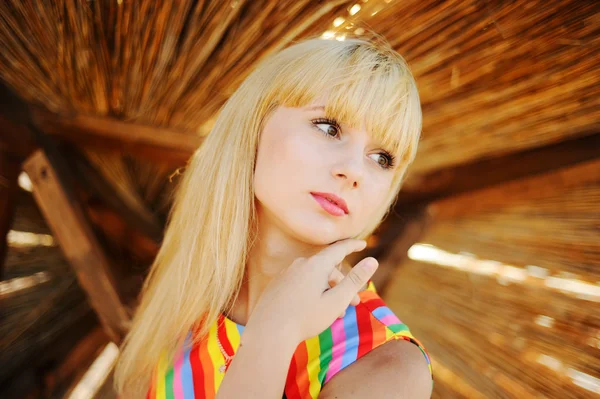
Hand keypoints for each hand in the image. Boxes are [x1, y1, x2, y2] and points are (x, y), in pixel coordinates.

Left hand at [244, 239, 378, 344]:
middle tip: (354, 303)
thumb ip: (355, 280)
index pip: (338, 249)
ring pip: (314, 277)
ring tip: (335, 313)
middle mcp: (300, 264)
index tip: (362, 243)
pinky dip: (313, 292)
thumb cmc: (305, 318)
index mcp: (316, 265)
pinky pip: (300, 283)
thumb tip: (373, 260)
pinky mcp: (277, 285)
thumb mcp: (336, 301)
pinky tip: (315, 309)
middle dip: (343, 283)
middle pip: (327, 268)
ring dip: (328, 291)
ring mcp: (286, 274)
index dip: (352, 246)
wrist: (268, 332)